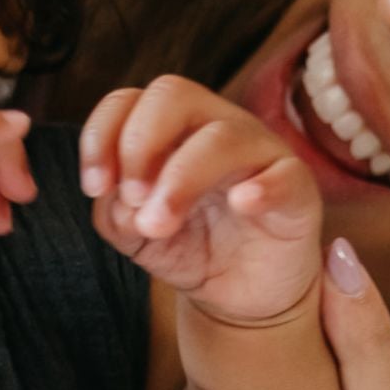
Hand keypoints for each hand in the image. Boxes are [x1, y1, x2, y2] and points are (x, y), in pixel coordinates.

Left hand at [81, 77, 321, 326]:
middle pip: (172, 94)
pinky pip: (283, 175)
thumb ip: (115, 213)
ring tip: (158, 225)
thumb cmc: (191, 249)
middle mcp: (214, 128)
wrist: (241, 294)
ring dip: (179, 179)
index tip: (93, 187)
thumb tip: (114, 198)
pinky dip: (259, 187)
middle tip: (131, 199)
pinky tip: (240, 204)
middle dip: (138, 145)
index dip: (102, 135)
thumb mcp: (136, 236)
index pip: (130, 101)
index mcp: (172, 132)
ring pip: (221, 136)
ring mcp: (258, 153)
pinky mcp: (295, 189)